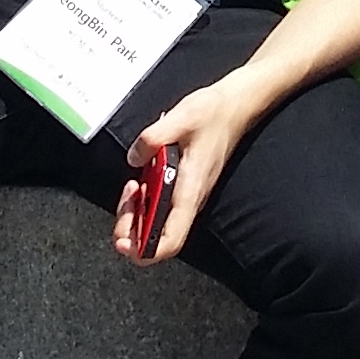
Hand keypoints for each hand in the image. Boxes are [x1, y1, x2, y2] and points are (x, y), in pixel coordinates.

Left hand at [114, 75, 265, 264]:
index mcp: (189, 192)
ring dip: (136, 215)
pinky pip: (159, 208)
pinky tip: (141, 181)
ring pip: (156, 225)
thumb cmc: (213, 114)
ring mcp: (186, 197)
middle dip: (131, 230)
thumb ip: (151, 139)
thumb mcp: (179, 119)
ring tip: (132, 186)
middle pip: (157, 240)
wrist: (235, 107)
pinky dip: (144, 202)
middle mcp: (189, 201)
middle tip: (125, 201)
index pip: (169, 241)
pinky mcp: (183, 189)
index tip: (124, 241)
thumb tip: (133, 157)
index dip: (144, 251)